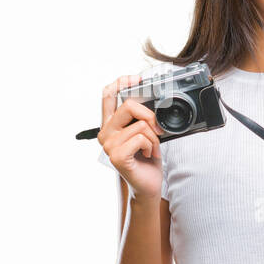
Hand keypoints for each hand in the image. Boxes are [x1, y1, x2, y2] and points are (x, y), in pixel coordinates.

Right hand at [98, 73, 166, 201]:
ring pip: (140, 125)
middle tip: (157, 130)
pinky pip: (141, 139)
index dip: (121, 82)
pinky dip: (152, 146)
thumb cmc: (147, 159)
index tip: (138, 79)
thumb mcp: (145, 133)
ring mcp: (109, 144)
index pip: (107, 95)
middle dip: (150, 116)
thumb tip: (154, 103)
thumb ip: (142, 118)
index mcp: (111, 124)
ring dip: (154, 137)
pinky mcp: (117, 156)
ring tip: (152, 148)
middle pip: (128, 105)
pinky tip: (150, 155)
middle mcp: (105, 132)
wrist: (148, 184)